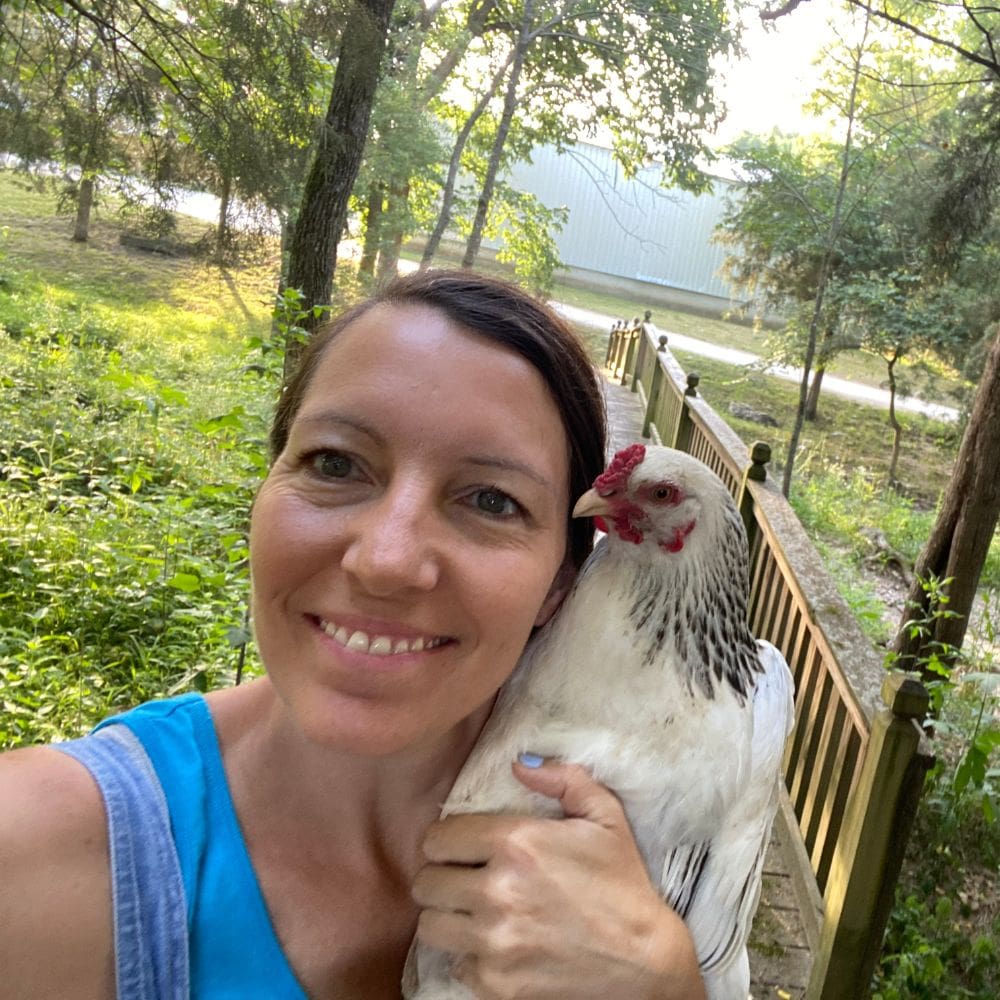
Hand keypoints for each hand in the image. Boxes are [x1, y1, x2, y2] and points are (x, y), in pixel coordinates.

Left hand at [412, 758, 706, 999]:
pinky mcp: (496, 985)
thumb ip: (562, 778)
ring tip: (471, 913)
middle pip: (425, 882)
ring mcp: (494, 942)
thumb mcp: (605, 817)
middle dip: (442, 878)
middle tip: (463, 880)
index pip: (437, 838)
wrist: (645, 965)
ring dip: (447, 917)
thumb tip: (519, 762)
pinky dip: (470, 956)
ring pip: (430, 925)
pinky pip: (455, 964)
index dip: (446, 841)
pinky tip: (496, 945)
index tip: (461, 848)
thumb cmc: (623, 886)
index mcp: (516, 842)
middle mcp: (497, 891)